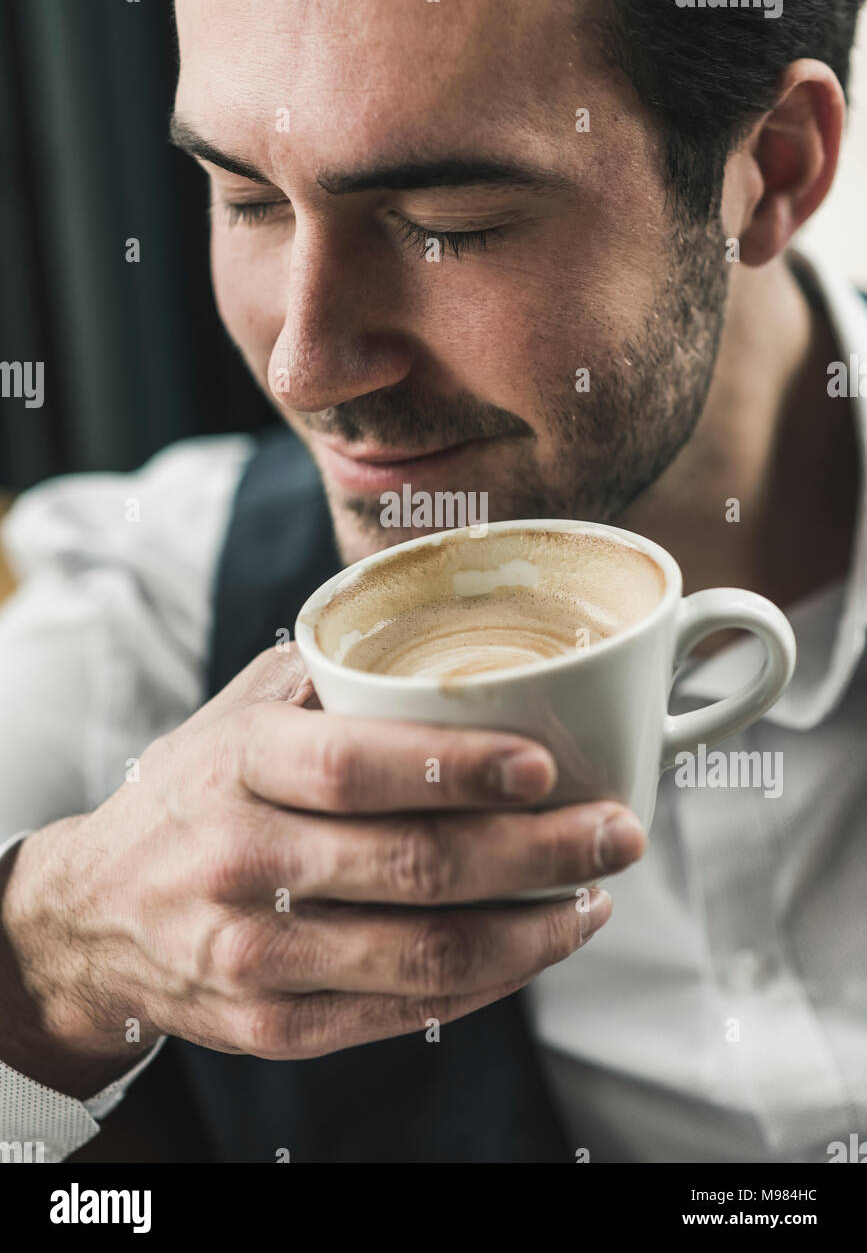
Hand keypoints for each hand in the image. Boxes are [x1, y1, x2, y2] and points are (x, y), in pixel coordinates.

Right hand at [0, 645, 644, 1093]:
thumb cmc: (196, 792)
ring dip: (535, 930)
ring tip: (595, 896)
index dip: (460, 769)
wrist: (93, 915)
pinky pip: (404, 1012)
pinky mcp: (272, 1029)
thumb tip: (456, 627)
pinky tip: (534, 946)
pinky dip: (489, 983)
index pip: (356, 765)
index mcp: (236, 764)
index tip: (549, 765)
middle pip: (414, 867)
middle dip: (540, 853)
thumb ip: (334, 674)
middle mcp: (240, 863)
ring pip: (426, 955)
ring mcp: (253, 958)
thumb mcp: (240, 710)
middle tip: (618, 833)